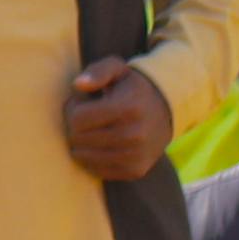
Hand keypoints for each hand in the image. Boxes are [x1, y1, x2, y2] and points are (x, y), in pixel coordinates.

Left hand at [62, 57, 173, 181]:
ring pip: (84, 156)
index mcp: (128, 108)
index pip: (78, 119)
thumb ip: (97, 71)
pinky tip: (100, 146)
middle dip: (75, 127)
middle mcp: (134, 134)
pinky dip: (91, 159)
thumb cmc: (131, 89)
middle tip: (86, 118)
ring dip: (81, 144)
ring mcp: (136, 156)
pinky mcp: (135, 170)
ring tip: (93, 131)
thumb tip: (78, 85)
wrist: (165, 112)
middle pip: (79, 138)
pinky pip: (97, 170)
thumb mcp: (117, 69)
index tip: (83, 104)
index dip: (72, 109)